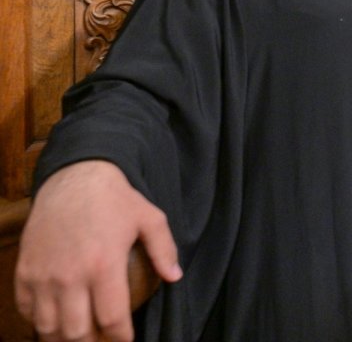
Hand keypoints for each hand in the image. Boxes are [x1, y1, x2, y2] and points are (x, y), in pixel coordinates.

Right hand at [14, 160, 181, 341]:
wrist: (73, 177)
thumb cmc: (115, 198)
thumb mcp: (150, 218)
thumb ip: (164, 249)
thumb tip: (175, 277)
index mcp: (104, 264)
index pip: (112, 318)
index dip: (120, 339)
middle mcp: (70, 275)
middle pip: (76, 332)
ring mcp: (43, 275)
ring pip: (48, 327)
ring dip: (64, 339)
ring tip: (80, 337)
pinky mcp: (25, 271)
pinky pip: (26, 310)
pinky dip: (39, 322)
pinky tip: (54, 322)